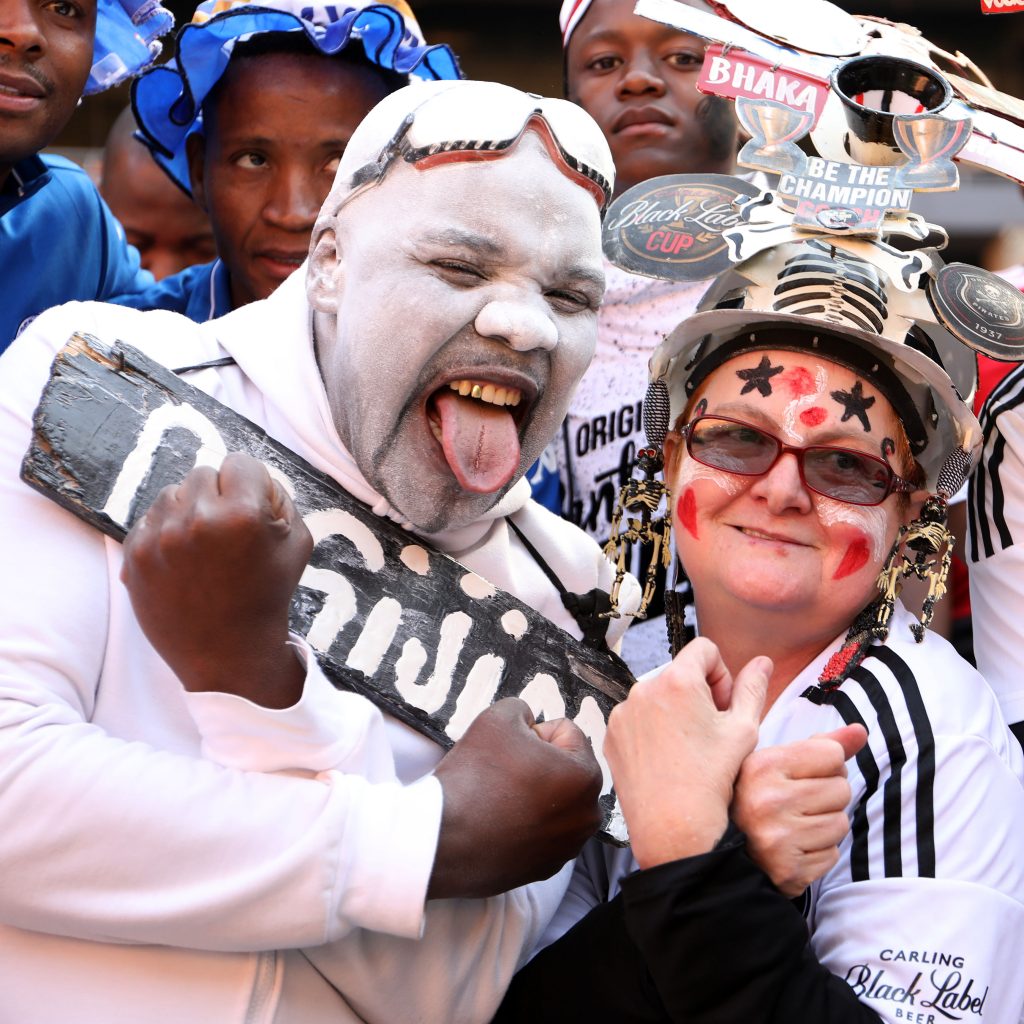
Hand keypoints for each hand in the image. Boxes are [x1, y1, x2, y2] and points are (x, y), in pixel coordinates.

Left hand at [121, 453, 312, 707]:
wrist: (228, 654)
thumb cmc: (268, 596)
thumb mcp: (298, 543)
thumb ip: (280, 498)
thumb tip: (253, 477)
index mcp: (242, 515)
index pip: (240, 462)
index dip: (251, 484)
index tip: (253, 508)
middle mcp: (198, 520)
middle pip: (203, 473)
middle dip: (219, 495)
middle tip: (228, 530)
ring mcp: (160, 538)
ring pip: (172, 493)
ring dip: (189, 510)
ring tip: (203, 547)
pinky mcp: (134, 555)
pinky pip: (148, 519)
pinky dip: (165, 532)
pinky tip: (183, 560)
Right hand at [429, 698, 601, 899]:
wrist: (441, 838)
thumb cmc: (474, 775)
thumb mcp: (498, 718)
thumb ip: (523, 710)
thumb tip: (528, 722)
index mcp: (585, 777)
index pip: (567, 733)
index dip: (535, 732)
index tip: (509, 748)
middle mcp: (586, 816)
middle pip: (565, 769)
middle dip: (540, 763)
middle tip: (503, 770)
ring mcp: (567, 847)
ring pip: (555, 802)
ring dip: (534, 794)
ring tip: (499, 798)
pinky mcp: (545, 869)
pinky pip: (542, 832)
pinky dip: (526, 824)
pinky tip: (498, 823)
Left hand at [605, 638, 771, 868]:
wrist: (674, 827)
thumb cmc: (712, 781)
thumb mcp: (744, 730)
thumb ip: (752, 688)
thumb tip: (761, 662)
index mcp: (678, 681)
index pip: (704, 648)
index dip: (721, 673)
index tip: (722, 704)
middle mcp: (644, 689)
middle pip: (679, 673)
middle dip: (698, 694)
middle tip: (710, 732)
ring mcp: (623, 712)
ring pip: (658, 696)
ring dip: (675, 711)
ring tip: (689, 749)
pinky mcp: (612, 733)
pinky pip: (636, 717)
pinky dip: (652, 730)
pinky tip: (667, 758)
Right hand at [732, 724, 866, 896]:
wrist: (726, 854)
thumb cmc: (757, 799)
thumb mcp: (778, 763)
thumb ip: (821, 746)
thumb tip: (860, 731)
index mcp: (762, 766)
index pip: (832, 754)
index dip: (825, 765)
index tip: (803, 775)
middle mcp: (768, 800)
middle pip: (841, 788)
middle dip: (828, 797)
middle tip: (799, 804)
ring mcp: (778, 837)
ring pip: (841, 823)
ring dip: (826, 825)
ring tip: (797, 826)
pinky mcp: (789, 870)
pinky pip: (833, 854)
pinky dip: (820, 852)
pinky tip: (796, 848)